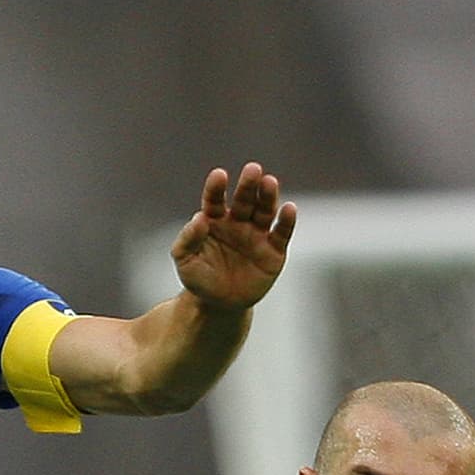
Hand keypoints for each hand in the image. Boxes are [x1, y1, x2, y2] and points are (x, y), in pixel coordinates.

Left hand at [170, 162, 295, 309]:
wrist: (219, 305)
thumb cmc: (199, 279)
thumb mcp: (185, 262)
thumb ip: (187, 239)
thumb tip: (199, 218)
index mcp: (215, 220)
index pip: (215, 199)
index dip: (217, 188)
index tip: (219, 175)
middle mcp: (239, 222)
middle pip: (245, 199)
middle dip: (248, 185)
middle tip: (252, 170)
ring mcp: (258, 234)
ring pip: (265, 211)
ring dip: (268, 196)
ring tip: (269, 182)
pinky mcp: (274, 250)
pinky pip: (281, 233)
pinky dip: (287, 221)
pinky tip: (288, 209)